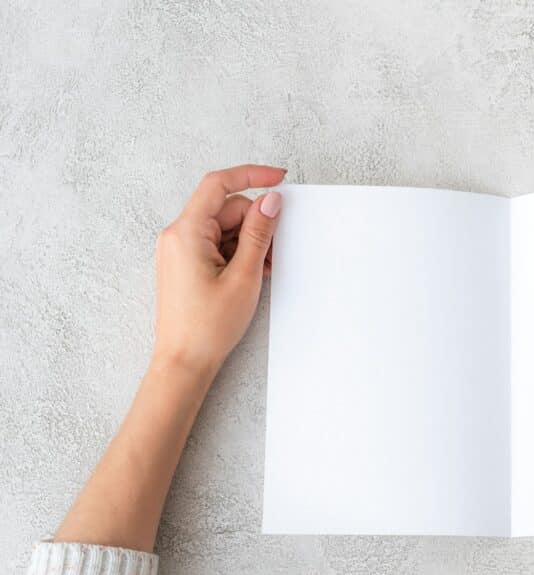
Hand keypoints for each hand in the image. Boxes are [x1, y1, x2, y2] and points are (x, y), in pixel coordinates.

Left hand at [153, 164, 286, 375]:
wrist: (184, 361)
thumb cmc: (208, 326)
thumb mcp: (244, 276)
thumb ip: (259, 233)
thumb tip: (270, 201)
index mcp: (186, 232)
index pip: (219, 185)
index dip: (251, 175)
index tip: (279, 178)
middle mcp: (177, 235)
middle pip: (225, 209)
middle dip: (255, 223)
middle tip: (276, 250)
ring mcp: (179, 249)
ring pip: (223, 227)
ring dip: (249, 242)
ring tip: (264, 270)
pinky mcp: (185, 263)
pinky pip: (216, 244)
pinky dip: (238, 253)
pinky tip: (253, 273)